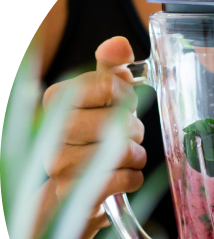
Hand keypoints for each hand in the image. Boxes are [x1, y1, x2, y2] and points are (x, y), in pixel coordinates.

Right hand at [43, 37, 145, 222]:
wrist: (76, 188)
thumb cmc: (93, 138)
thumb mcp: (102, 99)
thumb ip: (111, 68)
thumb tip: (119, 45)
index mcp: (57, 99)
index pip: (108, 85)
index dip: (127, 97)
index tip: (125, 105)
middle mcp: (53, 130)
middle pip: (118, 120)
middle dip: (134, 131)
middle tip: (130, 137)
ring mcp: (60, 164)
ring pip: (123, 152)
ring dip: (136, 156)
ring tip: (128, 158)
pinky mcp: (75, 194)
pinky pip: (125, 179)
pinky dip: (134, 178)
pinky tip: (125, 176)